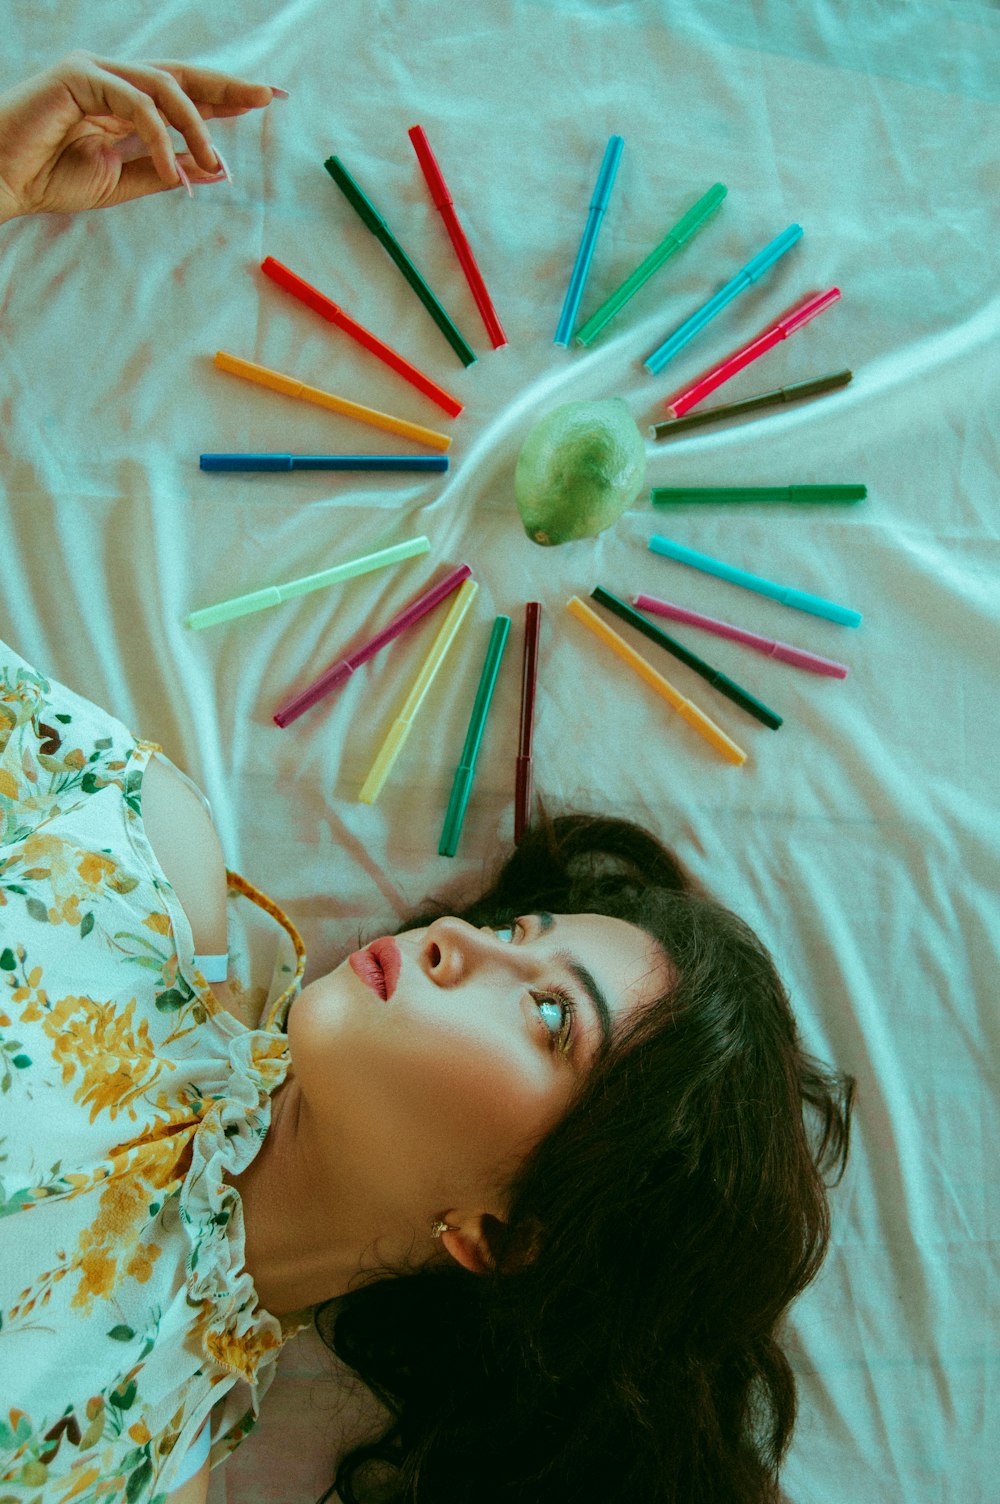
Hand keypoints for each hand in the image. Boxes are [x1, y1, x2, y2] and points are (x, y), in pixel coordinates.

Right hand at [0, 49, 282, 220]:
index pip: (183, 92)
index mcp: (125, 101)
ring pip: (164, 87)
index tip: (266, 99)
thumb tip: (215, 171)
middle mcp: (114, 78)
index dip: (224, 96)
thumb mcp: (122, 181)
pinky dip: (160, 136)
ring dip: (196, 127)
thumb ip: (164, 172)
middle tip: (267, 96)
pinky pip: (135, 102)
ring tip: (213, 164)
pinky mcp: (79, 75)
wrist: (4, 180)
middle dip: (227, 86)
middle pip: (182, 75)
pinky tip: (173, 169)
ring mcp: (96, 71)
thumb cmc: (50, 179)